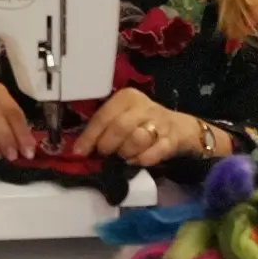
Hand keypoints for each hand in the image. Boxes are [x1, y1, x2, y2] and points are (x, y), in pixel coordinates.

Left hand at [72, 88, 199, 165]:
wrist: (178, 128)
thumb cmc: (140, 123)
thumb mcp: (121, 117)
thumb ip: (102, 129)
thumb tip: (79, 149)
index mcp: (126, 98)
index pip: (103, 116)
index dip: (89, 136)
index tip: (80, 152)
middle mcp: (143, 106)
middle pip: (119, 127)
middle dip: (108, 145)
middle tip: (104, 154)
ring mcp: (160, 122)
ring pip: (137, 139)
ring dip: (125, 153)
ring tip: (123, 155)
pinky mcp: (171, 140)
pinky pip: (153, 154)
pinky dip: (141, 160)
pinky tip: (136, 160)